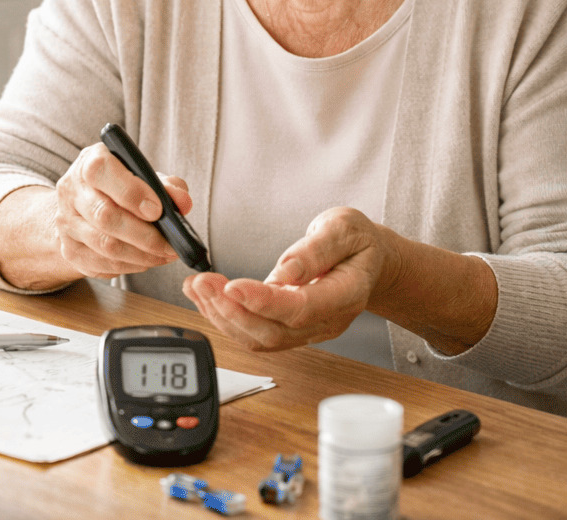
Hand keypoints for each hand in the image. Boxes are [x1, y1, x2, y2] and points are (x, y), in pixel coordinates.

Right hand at [51, 143, 192, 279]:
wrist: (84, 206)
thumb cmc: (120, 186)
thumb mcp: (144, 176)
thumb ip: (167, 185)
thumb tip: (183, 202)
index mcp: (89, 162)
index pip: (101, 172)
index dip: (131, 192)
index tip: (158, 210)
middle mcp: (72, 191)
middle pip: (105, 216)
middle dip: (144, 235)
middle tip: (171, 244)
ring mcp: (67, 223)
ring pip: (105, 245)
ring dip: (141, 255)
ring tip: (165, 255)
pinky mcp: (69, 250)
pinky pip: (102, 264)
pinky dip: (130, 266)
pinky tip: (147, 260)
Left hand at [182, 207, 396, 351]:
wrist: (368, 261)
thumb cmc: (358, 242)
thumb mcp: (344, 228)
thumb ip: (316, 249)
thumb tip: (286, 271)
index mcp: (346, 294)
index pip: (301, 308)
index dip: (264, 302)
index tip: (231, 286)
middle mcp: (326, 321)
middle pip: (274, 332)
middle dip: (231, 311)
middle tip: (202, 283)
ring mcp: (308, 331)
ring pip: (260, 339)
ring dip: (223, 317)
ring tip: (197, 287)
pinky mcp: (291, 330)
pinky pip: (256, 334)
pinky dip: (227, 318)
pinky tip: (208, 298)